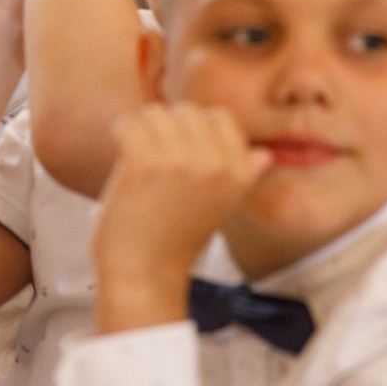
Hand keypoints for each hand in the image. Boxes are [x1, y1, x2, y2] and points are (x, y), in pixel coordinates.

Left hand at [90, 103, 269, 331]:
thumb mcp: (220, 206)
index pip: (219, 117)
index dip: (194, 129)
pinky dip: (120, 133)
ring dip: (141, 131)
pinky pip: (129, 123)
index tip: (179, 152)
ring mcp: (181, 163)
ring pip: (155, 112)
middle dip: (165, 127)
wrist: (144, 275)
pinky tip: (121, 155)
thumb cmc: (176, 240)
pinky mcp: (145, 164)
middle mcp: (215, 165)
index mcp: (240, 173)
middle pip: (186, 110)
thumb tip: (266, 154)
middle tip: (154, 159)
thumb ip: (242, 175)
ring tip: (138, 161)